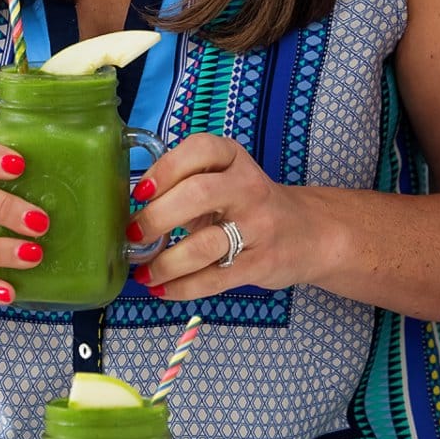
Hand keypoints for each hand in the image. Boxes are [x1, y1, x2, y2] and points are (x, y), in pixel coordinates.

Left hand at [127, 132, 324, 299]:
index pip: (200, 150)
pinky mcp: (260, 264)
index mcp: (233, 158)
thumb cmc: (248, 203)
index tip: (140, 193)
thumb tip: (130, 207)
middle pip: (198, 195)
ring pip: (205, 244)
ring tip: (144, 272)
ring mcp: (258, 227)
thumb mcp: (224, 178)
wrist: (309, 233)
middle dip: (158, 216)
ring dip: (166, 262)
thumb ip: (185, 183)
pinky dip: (182, 287)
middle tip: (134, 234)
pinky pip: (215, 279)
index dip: (165, 169)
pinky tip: (161, 289)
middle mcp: (248, 187)